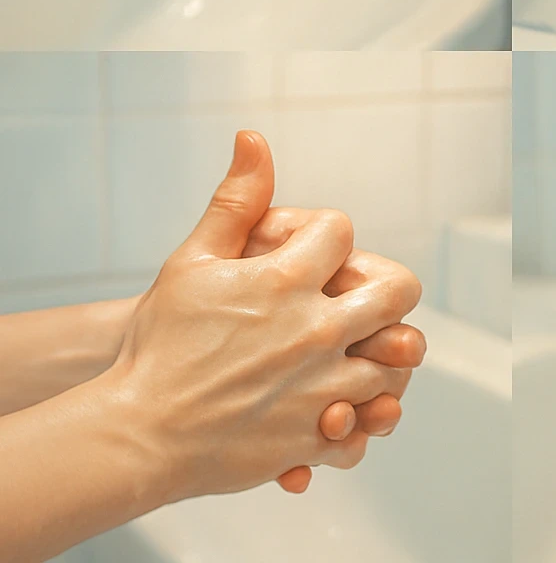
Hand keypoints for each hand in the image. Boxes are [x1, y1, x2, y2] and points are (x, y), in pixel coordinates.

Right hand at [108, 131, 421, 502]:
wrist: (138, 432)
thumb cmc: (161, 343)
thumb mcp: (192, 261)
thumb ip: (235, 201)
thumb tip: (253, 138)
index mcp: (285, 280)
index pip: (342, 231)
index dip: (325, 235)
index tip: (306, 253)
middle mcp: (315, 329)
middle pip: (398, 291)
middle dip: (384, 288)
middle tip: (357, 299)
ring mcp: (321, 387)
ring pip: (392, 363)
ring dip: (376, 355)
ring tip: (348, 357)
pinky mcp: (313, 437)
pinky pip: (363, 429)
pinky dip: (355, 422)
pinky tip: (332, 411)